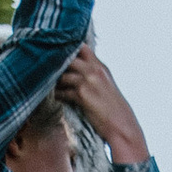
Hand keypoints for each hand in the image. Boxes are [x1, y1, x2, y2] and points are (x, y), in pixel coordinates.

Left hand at [60, 43, 148, 167]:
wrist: (122, 125)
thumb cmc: (114, 108)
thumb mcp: (106, 84)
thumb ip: (94, 74)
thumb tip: (77, 71)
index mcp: (101, 67)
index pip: (82, 47)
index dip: (68, 49)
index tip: (59, 55)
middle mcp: (94, 70)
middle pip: (68, 58)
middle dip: (58, 65)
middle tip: (50, 72)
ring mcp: (87, 81)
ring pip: (63, 75)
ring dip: (56, 82)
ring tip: (54, 88)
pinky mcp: (81, 95)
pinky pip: (62, 92)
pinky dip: (58, 95)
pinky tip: (58, 98)